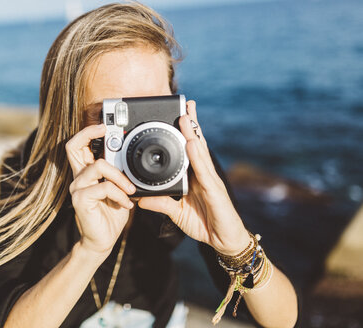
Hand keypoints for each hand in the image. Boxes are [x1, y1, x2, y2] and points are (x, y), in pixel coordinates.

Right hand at [65, 124, 134, 255]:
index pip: (79, 145)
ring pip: (98, 166)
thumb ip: (120, 175)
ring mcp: (77, 188)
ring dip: (120, 177)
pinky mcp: (80, 199)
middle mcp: (78, 177)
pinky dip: (119, 194)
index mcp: (86, 172)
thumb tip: (133, 160)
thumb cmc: (112, 214)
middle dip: (90, 133)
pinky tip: (126, 204)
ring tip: (131, 190)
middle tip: (106, 129)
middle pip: (73, 145)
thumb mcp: (120, 190)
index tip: (104, 125)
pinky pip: (104, 187)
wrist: (103, 240)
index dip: (88, 132)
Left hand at [138, 100, 250, 254]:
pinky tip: (192, 144)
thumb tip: (140, 199)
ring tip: (186, 116)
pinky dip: (198, 157)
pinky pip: (204, 171)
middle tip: (186, 104)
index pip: (189, 151)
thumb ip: (160, 204)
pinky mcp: (215, 191)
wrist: (224, 241)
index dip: (185, 133)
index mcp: (195, 177)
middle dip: (192, 124)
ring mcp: (210, 181)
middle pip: (197, 145)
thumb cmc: (205, 224)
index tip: (178, 115)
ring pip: (200, 153)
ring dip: (193, 134)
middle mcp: (203, 174)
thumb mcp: (176, 213)